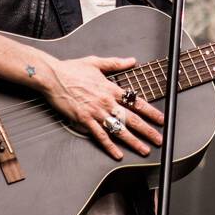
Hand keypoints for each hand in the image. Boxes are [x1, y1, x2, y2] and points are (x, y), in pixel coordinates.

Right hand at [42, 55, 164, 159]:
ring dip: (133, 141)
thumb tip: (132, 60)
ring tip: (144, 150)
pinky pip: (100, 136)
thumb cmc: (72, 69)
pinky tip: (118, 154)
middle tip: (158, 140)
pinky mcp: (84, 120)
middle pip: (132, 119)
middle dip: (148, 131)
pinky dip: (110, 146)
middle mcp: (107, 102)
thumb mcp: (97, 62)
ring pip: (119, 130)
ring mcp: (96, 112)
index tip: (161, 119)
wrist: (53, 77)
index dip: (151, 112)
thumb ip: (116, 63)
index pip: (136, 102)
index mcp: (111, 88)